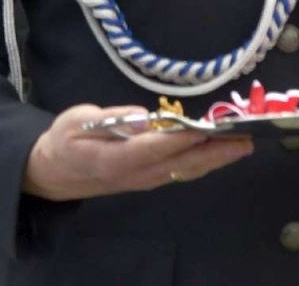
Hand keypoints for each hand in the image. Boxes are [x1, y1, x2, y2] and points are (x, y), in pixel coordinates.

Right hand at [22, 103, 254, 201]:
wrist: (55, 173)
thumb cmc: (64, 140)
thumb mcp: (77, 120)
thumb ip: (111, 118)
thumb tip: (145, 118)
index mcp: (111, 158)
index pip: (151, 149)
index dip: (178, 139)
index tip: (203, 127)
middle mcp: (133, 175)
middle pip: (178, 164)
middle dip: (213, 151)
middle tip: (243, 139)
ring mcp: (143, 181)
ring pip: (185, 171)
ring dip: (215, 159)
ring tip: (243, 145)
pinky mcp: (150, 180)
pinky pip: (181, 173)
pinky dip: (204, 163)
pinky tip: (221, 154)